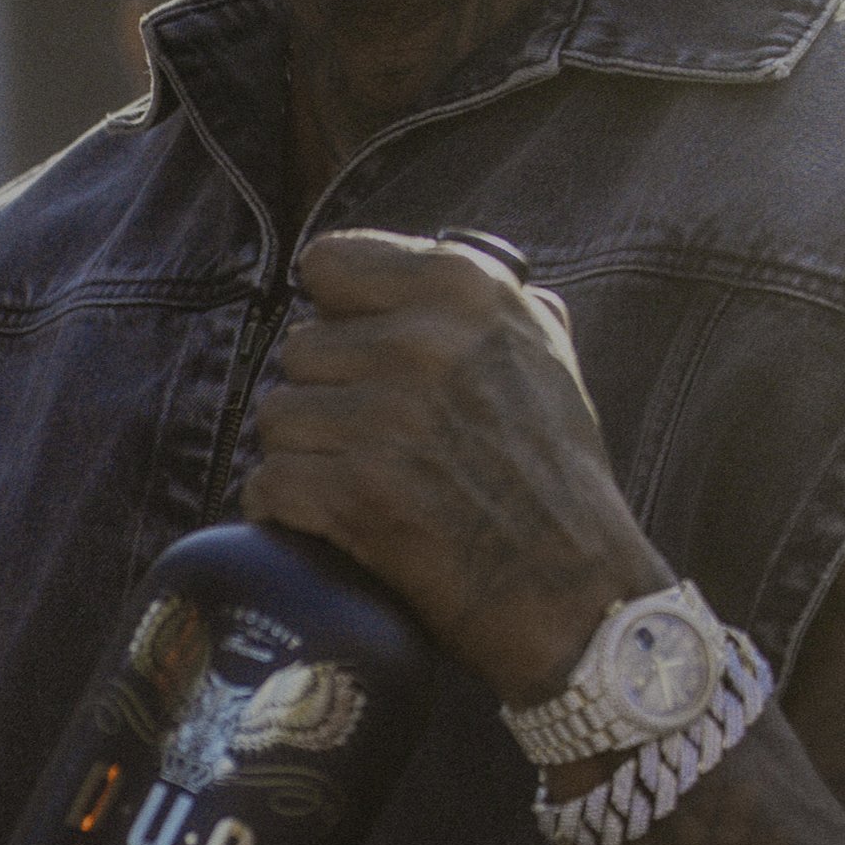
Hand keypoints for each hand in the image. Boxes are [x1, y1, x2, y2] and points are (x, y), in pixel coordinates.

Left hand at [244, 229, 667, 704]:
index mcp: (465, 289)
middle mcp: (423, 341)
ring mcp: (386, 415)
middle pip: (298, 348)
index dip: (336, 315)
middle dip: (326, 397)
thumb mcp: (549, 359)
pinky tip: (334, 525)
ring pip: (277, 416)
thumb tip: (457, 251)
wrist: (575, 592)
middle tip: (377, 443)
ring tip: (364, 486)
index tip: (357, 354)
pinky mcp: (356, 489)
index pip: (327, 263)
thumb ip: (497, 302)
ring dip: (308, 456)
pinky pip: (268, 481)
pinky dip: (290, 512)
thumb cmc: (558, 479)